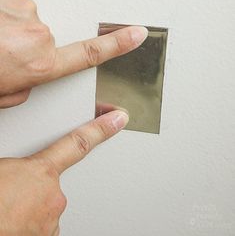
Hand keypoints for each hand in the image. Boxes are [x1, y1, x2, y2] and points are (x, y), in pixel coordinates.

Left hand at [0, 0, 147, 107]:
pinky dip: (2, 9)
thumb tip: (34, 73)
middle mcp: (37, 35)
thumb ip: (27, 85)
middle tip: (1, 54)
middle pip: (45, 40)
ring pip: (27, 19)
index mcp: (39, 64)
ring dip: (11, 28)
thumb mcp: (3, 96)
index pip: (89, 54)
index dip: (117, 45)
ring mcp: (22, 7)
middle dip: (26, 48)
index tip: (136, 34)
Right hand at [0, 109, 128, 235]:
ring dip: (31, 204)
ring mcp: (52, 220)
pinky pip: (43, 222)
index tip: (118, 119)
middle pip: (52, 181)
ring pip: (46, 203)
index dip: (101, 129)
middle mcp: (53, 195)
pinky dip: (31, 220)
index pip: (79, 142)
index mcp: (40, 172)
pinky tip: (14, 221)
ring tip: (9, 208)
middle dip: (35, 184)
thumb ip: (14, 161)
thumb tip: (14, 162)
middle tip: (11, 193)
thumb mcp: (1, 166)